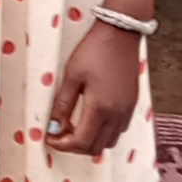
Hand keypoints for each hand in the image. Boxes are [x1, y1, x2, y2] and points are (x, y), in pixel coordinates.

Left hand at [44, 16, 143, 155]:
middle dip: (75, 146)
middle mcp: (117, 114)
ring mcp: (126, 110)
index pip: (81, 141)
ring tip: (74, 127)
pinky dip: (103, 133)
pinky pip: (118, 130)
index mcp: (100, 107)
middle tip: (60, 134)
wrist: (120, 33)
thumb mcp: (71, 76)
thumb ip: (62, 105)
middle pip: (95, 147)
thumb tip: (54, 127)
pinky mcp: (131, 104)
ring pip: (108, 142)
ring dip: (90, 141)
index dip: (62, 145)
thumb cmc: (95, 50)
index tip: (50, 138)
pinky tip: (91, 119)